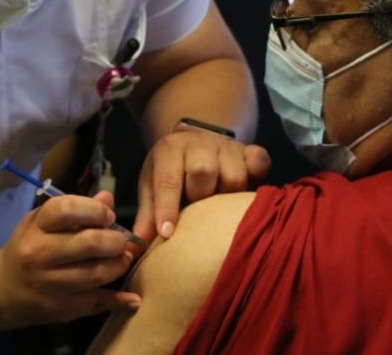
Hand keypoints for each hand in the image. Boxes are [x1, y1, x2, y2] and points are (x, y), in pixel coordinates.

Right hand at [0, 191, 139, 325]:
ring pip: (97, 273)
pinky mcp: (60, 309)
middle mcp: (39, 255)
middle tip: (121, 240)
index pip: (66, 209)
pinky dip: (119, 301)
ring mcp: (49, 284)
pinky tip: (132, 299)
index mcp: (36, 227)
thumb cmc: (30, 247)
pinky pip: (96, 303)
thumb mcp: (43, 222)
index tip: (108, 216)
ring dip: (119, 265)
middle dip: (115, 240)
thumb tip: (108, 198)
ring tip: (122, 258)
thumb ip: (76, 208)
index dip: (95, 210)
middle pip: (88, 243)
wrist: (5, 289)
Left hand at [133, 128, 269, 243]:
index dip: (167, 207)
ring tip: (219, 204)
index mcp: (169, 150)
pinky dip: (256, 176)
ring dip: (227, 196)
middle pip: (204, 172)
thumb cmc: (169, 170)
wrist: (193, 141)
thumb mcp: (151, 187)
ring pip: (235, 176)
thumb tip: (132, 251)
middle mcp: (199, 143)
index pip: (167, 180)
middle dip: (201, 197)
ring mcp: (227, 145)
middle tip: (198, 210)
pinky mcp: (249, 150)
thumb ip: (146, 217)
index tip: (167, 233)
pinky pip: (259, 162)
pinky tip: (245, 191)